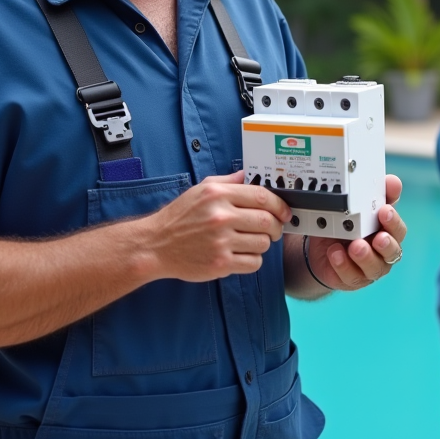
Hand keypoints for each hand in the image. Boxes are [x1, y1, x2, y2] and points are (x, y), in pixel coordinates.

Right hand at [143, 171, 290, 281]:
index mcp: (218, 194)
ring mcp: (221, 241)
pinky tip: (242, 254)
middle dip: (276, 226)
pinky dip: (253, 260)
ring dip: (263, 244)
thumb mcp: (200, 190)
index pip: (262, 197)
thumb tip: (249, 175)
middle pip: (267, 221)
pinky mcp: (220, 263)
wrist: (156, 245)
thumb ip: (227, 182)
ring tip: (251, 242)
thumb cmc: (178, 217)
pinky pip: (253, 262)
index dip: (279, 205)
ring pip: (263, 243)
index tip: (284, 211)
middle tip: (273, 229)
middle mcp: (221, 216)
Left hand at [307, 175, 405, 290]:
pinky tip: (335, 253)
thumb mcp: (359, 209)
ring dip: (365, 256)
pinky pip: (350, 276)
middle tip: (378, 237)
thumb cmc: (348, 226)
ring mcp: (369, 268)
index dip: (393, 221)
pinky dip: (342, 264)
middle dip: (386, 244)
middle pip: (392, 251)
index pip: (398, 228)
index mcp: (387, 232)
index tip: (384, 211)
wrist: (325, 249)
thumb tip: (393, 181)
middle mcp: (382, 253)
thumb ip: (378, 195)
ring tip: (355, 246)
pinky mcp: (352, 279)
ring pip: (374, 267)